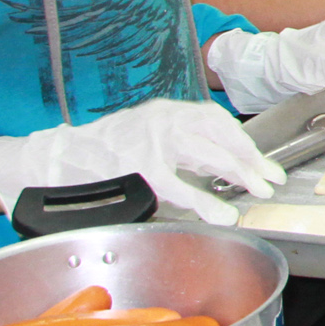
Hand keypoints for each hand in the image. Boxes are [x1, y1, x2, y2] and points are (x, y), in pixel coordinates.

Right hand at [0, 99, 284, 226]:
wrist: (54, 157)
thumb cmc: (102, 152)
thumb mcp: (145, 137)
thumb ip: (180, 147)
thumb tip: (223, 166)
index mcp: (165, 112)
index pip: (216, 120)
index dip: (243, 142)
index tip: (264, 163)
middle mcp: (161, 119)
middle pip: (218, 135)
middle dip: (248, 160)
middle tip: (270, 181)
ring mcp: (148, 141)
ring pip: (205, 153)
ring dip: (236, 173)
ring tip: (256, 192)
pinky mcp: (134, 167)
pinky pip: (176, 184)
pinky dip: (202, 200)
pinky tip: (220, 213)